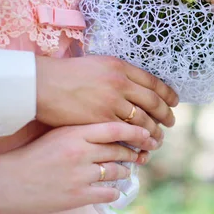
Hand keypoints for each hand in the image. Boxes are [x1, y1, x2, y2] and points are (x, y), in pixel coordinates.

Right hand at [0, 122, 151, 213]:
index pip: (115, 128)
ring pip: (118, 171)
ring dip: (125, 172)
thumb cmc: (31, 156)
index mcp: (74, 132)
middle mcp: (80, 151)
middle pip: (120, 150)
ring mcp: (79, 175)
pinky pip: (109, 193)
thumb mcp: (56, 135)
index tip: (147, 135)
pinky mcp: (77, 196)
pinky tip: (111, 190)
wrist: (4, 182)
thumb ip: (82, 132)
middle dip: (134, 153)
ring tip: (125, 171)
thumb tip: (113, 132)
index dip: (136, 131)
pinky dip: (113, 191)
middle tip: (142, 155)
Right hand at [35, 56, 178, 141]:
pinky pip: (126, 134)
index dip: (167, 94)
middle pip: (153, 102)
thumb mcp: (95, 65)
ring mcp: (111, 103)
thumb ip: (116, 74)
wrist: (40, 85)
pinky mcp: (100, 121)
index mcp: (119, 67)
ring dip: (153, 133)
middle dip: (165, 114)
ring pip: (143, 121)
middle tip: (171, 122)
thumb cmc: (64, 75)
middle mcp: (119, 83)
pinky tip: (139, 148)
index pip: (153, 82)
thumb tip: (133, 83)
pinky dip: (136, 142)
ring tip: (157, 140)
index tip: (174, 101)